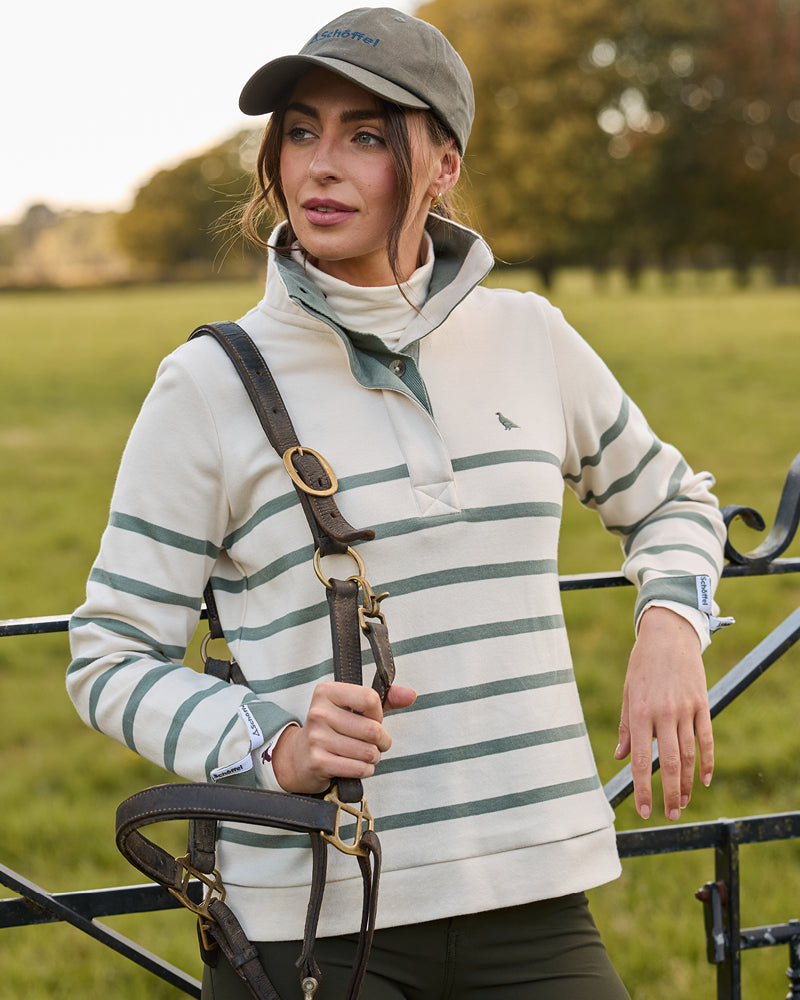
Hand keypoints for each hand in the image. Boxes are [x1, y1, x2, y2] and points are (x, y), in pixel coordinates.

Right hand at [271, 681, 416, 793]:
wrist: (298, 757)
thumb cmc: (334, 729)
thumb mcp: (356, 708)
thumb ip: (385, 699)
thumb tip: (411, 694)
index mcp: (327, 691)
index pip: (370, 699)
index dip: (378, 714)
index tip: (371, 719)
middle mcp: (319, 712)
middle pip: (372, 729)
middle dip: (381, 741)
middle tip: (374, 743)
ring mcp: (317, 738)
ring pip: (368, 751)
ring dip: (373, 757)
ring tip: (362, 754)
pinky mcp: (318, 762)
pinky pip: (359, 768)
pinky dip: (365, 770)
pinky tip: (354, 765)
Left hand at [615, 607, 712, 821]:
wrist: (668, 636)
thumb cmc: (642, 666)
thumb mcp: (627, 693)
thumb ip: (626, 728)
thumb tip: (620, 757)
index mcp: (640, 713)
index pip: (640, 760)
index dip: (643, 788)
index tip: (644, 811)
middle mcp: (663, 714)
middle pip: (670, 764)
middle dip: (670, 794)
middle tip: (669, 816)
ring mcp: (685, 710)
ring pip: (689, 756)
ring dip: (688, 783)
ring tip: (683, 803)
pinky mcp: (701, 705)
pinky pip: (706, 739)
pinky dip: (707, 761)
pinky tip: (704, 779)